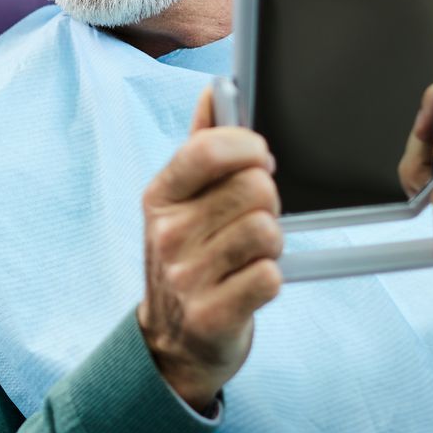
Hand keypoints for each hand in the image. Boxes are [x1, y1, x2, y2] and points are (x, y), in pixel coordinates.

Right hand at [136, 89, 285, 412]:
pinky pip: (270, 275)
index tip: (259, 160)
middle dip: (267, 202)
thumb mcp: (182, 200)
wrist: (173, 342)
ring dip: (272, 244)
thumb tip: (213, 90)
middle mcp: (166, 234)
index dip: (249, 147)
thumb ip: (201, 143)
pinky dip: (271, 279)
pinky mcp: (212, 314)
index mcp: (160, 196)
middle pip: (254, 188)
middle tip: (250, 221)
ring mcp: (186, 276)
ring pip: (267, 230)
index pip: (209, 149)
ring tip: (249, 255)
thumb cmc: (187, 258)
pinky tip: (250, 284)